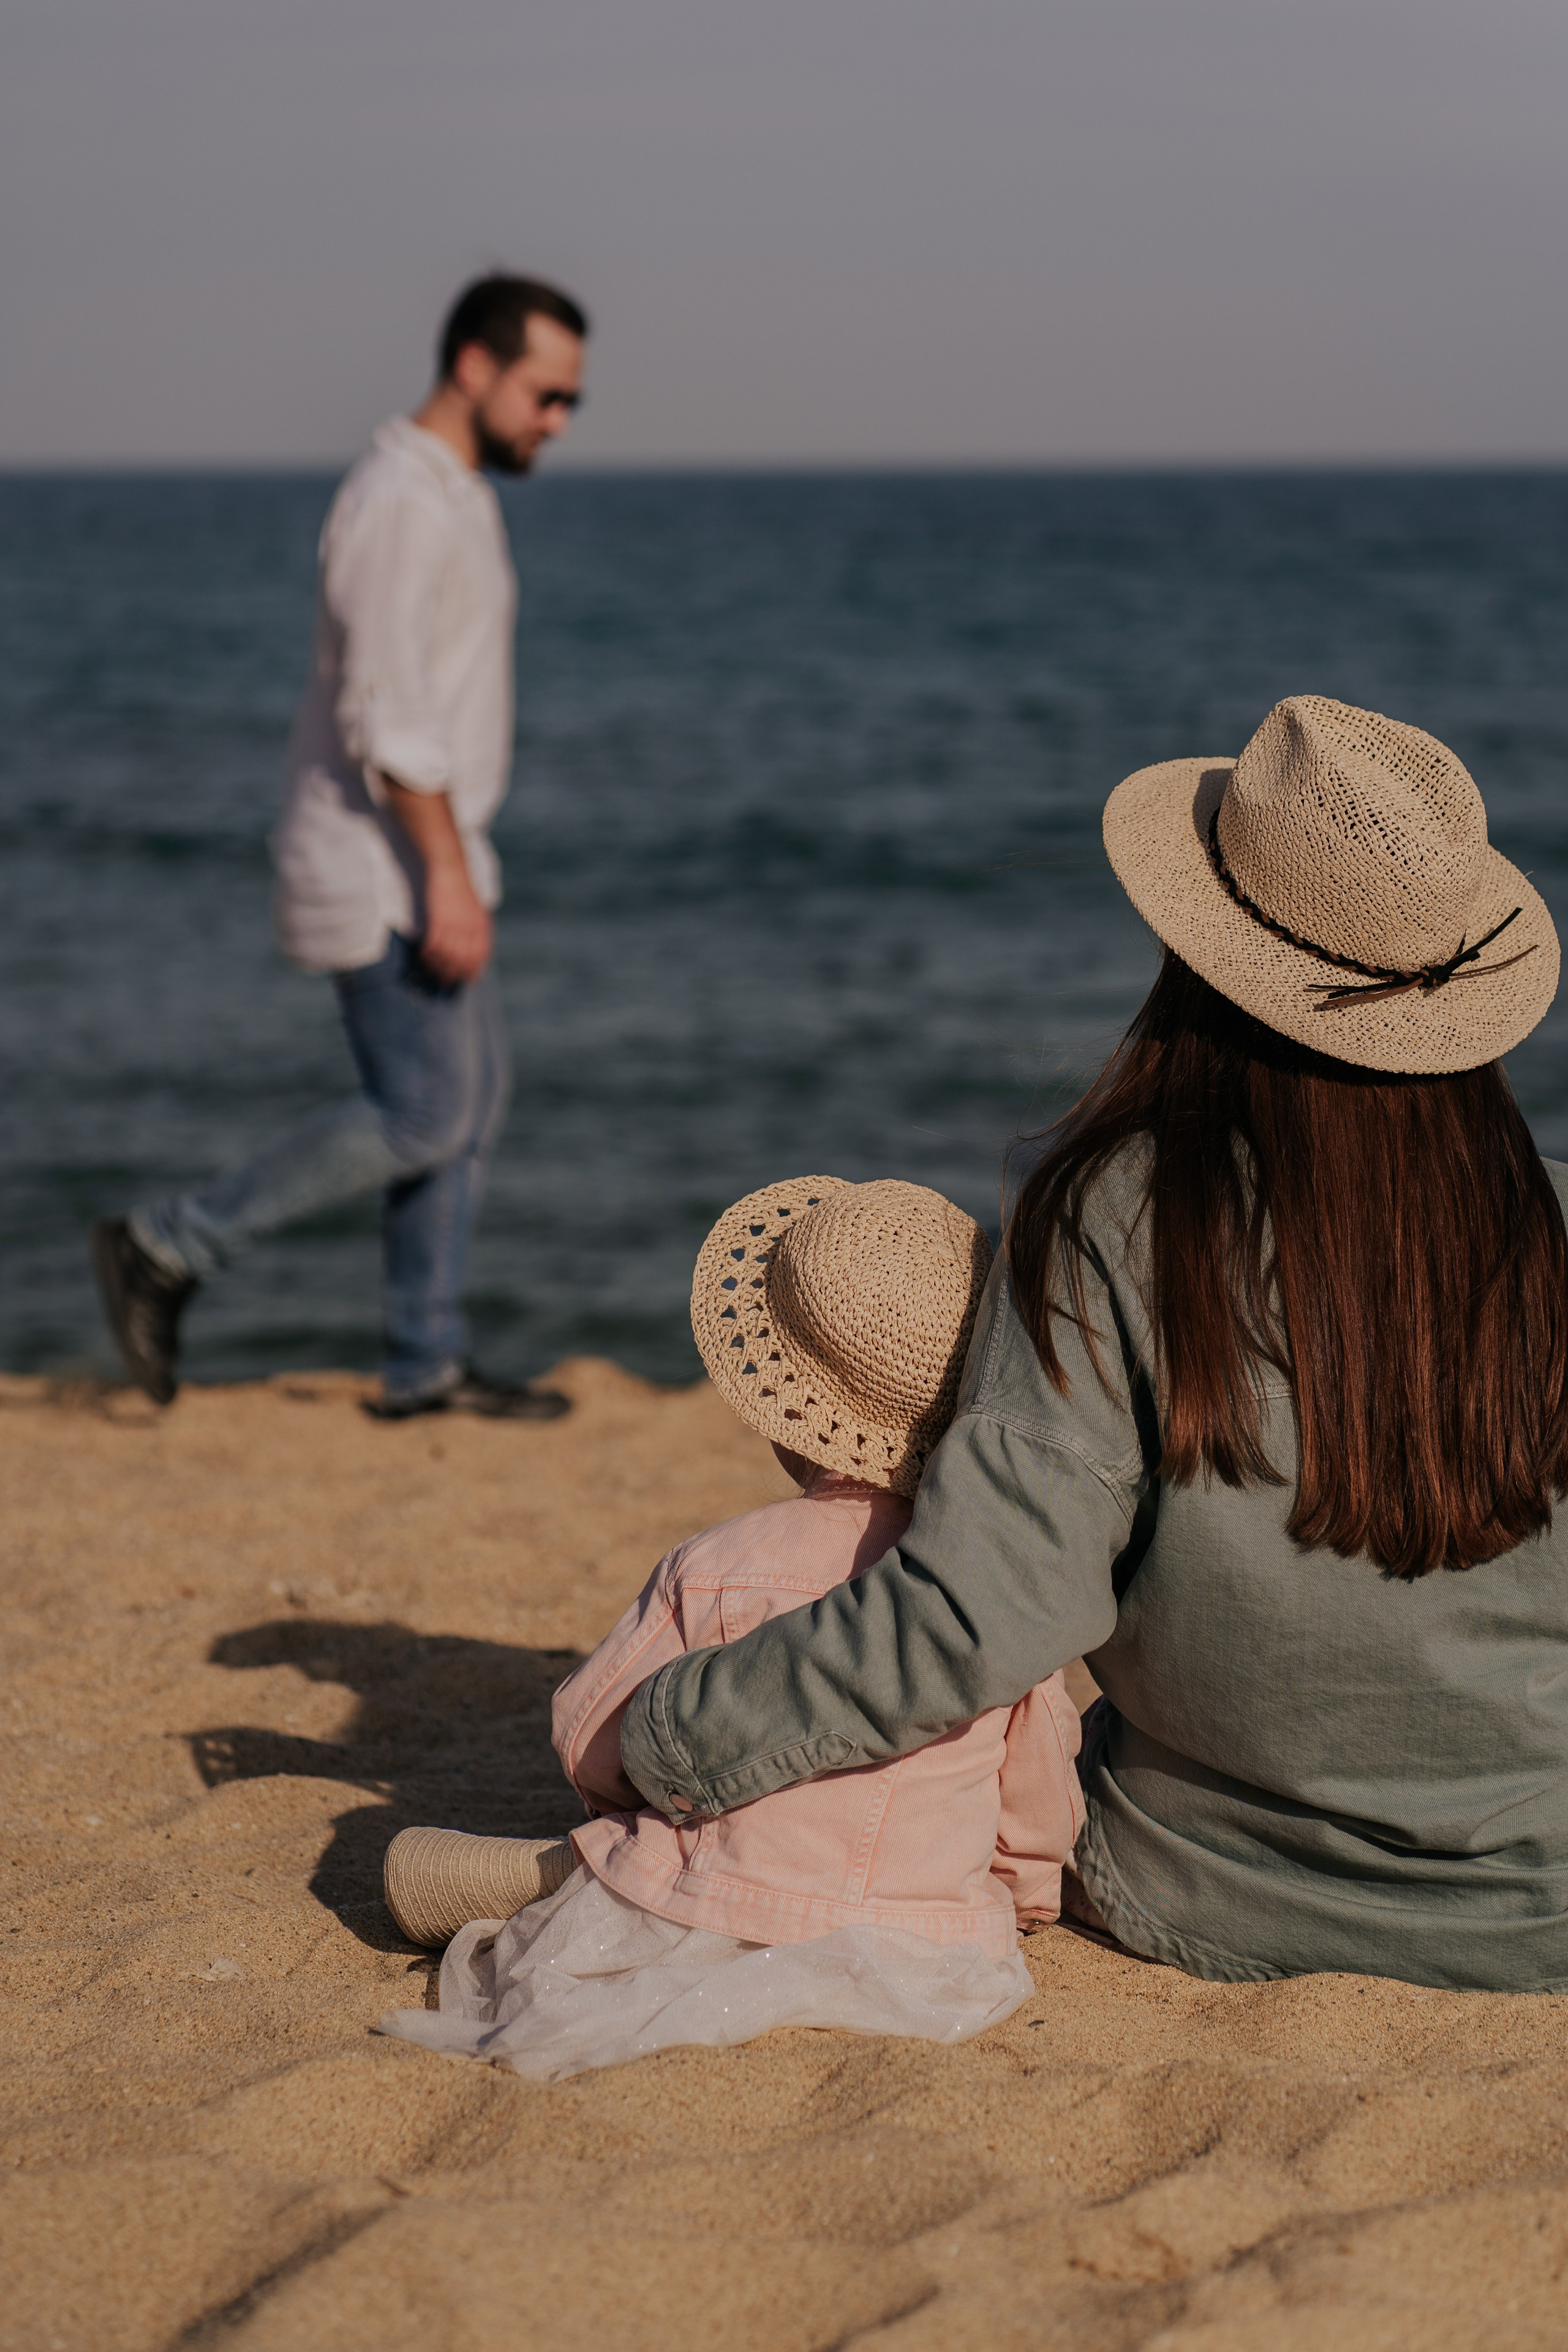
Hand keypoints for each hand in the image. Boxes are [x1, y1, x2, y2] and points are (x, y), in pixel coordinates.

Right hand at [378, 777, 493, 984]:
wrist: (448, 863)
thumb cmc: (459, 885)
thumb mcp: (474, 906)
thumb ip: (474, 926)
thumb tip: (470, 946)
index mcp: (482, 925)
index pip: (481, 956)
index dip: (473, 971)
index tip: (465, 981)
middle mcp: (471, 927)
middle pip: (464, 961)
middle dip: (453, 975)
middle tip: (443, 983)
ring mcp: (456, 924)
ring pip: (448, 956)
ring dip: (438, 967)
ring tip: (430, 972)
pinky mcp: (439, 919)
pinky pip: (434, 945)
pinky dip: (427, 955)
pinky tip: (421, 957)